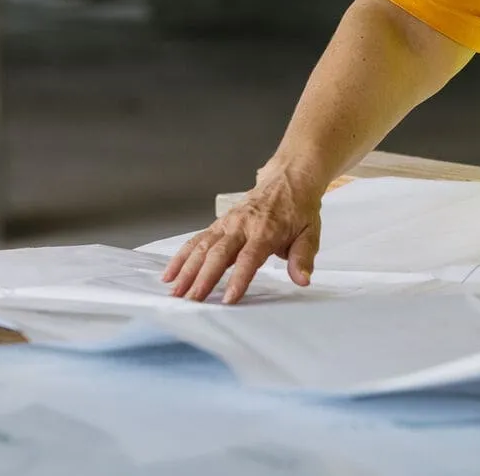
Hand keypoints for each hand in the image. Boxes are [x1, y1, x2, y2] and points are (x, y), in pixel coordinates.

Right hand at [162, 167, 323, 303]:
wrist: (288, 180)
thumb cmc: (298, 210)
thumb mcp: (310, 232)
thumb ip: (303, 257)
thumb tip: (302, 279)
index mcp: (266, 230)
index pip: (249, 258)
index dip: (239, 278)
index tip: (229, 298)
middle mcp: (242, 225)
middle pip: (219, 253)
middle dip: (204, 278)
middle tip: (192, 300)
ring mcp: (227, 223)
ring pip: (202, 247)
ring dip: (187, 270)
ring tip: (175, 291)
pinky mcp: (218, 224)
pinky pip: (196, 240)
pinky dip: (181, 256)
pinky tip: (170, 274)